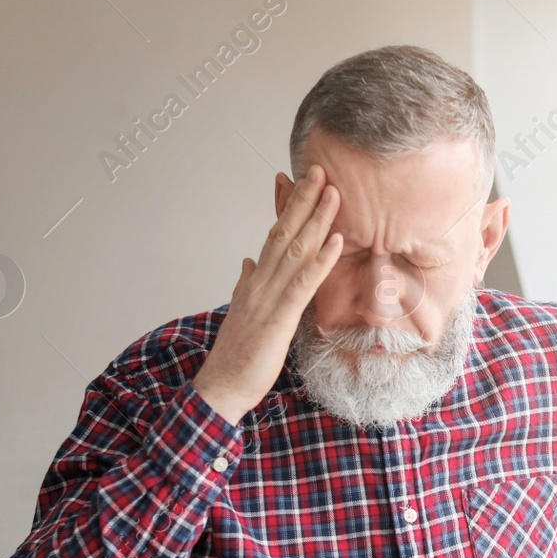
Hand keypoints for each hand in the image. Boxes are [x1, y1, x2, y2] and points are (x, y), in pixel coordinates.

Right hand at [194, 164, 343, 423]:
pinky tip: (335, 240)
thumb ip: (246, 285)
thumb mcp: (243, 313)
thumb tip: (247, 262)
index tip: (299, 182)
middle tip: (320, 170)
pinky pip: (303, 283)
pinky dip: (321, 260)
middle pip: (284, 232)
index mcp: (254, 281)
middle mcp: (259, 281)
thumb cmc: (236, 357)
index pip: (273, 236)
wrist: (221, 387)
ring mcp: (268, 297)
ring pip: (295, 250)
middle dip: (303, 200)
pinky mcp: (279, 318)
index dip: (287, 208)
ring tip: (333, 192)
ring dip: (316, 219)